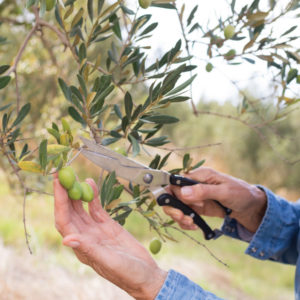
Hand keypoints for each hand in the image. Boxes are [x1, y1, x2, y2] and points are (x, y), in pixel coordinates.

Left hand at [53, 174, 166, 299]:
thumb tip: (66, 239)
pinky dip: (92, 196)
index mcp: (81, 246)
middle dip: (64, 192)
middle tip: (62, 173)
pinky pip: (96, 208)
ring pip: (81, 208)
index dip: (59, 201)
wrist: (145, 273)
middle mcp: (85, 236)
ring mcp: (96, 229)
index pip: (64, 220)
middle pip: (69, 211)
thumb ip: (89, 249)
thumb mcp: (109, 261)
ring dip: (76, 192)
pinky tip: (90, 184)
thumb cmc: (128, 273)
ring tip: (73, 175)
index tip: (57, 183)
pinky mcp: (107, 225)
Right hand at [163, 167, 266, 232]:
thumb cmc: (241, 194)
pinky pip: (183, 214)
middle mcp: (194, 185)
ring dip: (179, 216)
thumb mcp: (224, 192)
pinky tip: (194, 226)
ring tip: (191, 224)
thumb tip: (182, 192)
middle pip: (172, 194)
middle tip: (182, 218)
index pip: (176, 182)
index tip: (184, 205)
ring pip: (175, 206)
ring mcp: (194, 197)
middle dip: (173, 208)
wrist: (252, 207)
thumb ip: (203, 191)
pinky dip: (185, 222)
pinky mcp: (197, 208)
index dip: (175, 194)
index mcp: (199, 175)